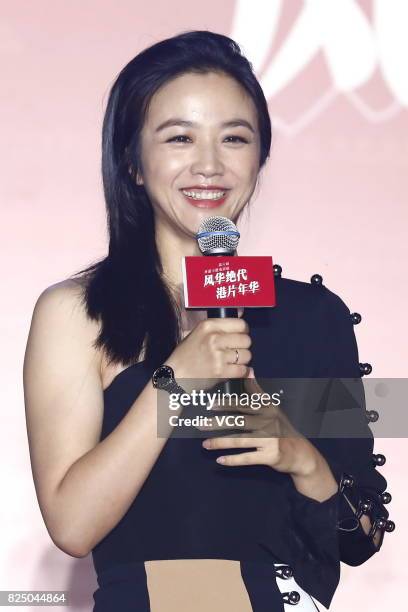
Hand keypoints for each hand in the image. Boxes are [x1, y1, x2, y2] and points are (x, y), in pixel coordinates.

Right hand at [166, 316, 251, 392]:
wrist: (175, 376)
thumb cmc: (185, 354)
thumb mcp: (197, 333)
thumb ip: (218, 325)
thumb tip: (241, 311)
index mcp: (208, 325)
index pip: (240, 324)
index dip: (243, 331)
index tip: (239, 336)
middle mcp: (215, 338)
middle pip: (246, 340)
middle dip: (243, 347)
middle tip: (235, 351)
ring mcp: (218, 355)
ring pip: (247, 355)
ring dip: (243, 360)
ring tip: (232, 361)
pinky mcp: (221, 371)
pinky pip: (243, 370)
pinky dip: (242, 372)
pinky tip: (235, 371)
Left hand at [199, 369, 319, 476]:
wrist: (301, 453)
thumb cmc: (281, 428)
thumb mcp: (272, 408)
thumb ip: (257, 391)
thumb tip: (249, 370)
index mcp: (267, 409)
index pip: (243, 404)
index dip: (226, 404)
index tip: (210, 404)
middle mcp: (268, 422)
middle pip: (238, 422)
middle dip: (218, 423)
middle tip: (200, 424)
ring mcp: (270, 439)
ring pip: (240, 440)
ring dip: (220, 442)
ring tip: (205, 444)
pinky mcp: (270, 456)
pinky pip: (247, 458)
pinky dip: (232, 460)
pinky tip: (219, 460)